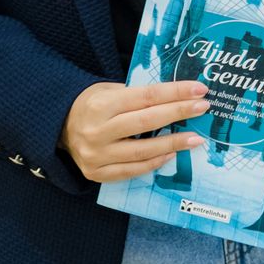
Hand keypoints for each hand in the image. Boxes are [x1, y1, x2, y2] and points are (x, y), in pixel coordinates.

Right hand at [60, 80, 209, 182]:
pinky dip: (155, 162)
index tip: (198, 90)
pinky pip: (133, 170)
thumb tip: (178, 98)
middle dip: (179, 113)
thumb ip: (138, 96)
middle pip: (147, 122)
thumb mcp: (109, 90)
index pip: (146, 97)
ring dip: (174, 144)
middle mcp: (97, 131)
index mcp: (101, 104)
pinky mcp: (97, 174)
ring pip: (143, 151)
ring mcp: (96, 155)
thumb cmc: (91, 103)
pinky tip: (171, 154)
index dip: (175, 93)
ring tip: (195, 138)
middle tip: (204, 108)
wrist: (59, 125)